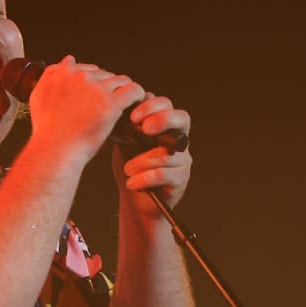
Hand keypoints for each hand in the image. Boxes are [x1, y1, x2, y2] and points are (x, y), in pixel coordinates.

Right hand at [26, 55, 145, 165]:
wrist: (54, 150)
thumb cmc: (46, 130)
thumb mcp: (38, 96)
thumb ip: (51, 75)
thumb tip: (67, 60)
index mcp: (61, 73)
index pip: (85, 69)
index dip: (92, 83)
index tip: (94, 96)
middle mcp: (78, 75)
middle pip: (103, 74)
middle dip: (107, 88)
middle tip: (108, 105)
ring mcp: (95, 87)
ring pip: (120, 80)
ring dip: (122, 91)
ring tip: (124, 106)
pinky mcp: (111, 102)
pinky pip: (133, 90)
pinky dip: (137, 96)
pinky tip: (135, 105)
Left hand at [113, 93, 192, 217]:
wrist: (134, 200)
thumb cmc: (130, 169)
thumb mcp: (124, 144)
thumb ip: (127, 127)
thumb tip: (123, 107)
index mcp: (164, 127)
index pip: (167, 105)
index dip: (153, 106)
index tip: (133, 117)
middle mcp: (178, 140)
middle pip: (182, 119)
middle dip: (162, 119)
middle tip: (143, 129)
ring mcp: (182, 160)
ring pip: (166, 153)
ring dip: (141, 162)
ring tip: (127, 170)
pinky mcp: (181, 179)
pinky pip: (164, 174)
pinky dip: (144, 179)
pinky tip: (132, 183)